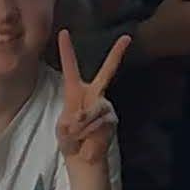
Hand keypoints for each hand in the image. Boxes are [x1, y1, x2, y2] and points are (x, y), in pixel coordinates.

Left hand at [56, 30, 130, 161]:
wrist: (82, 157)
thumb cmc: (69, 139)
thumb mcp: (63, 127)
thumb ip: (71, 118)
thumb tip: (83, 115)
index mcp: (74, 91)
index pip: (70, 66)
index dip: (67, 50)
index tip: (64, 32)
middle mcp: (93, 94)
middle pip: (107, 71)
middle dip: (117, 54)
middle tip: (127, 38)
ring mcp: (105, 105)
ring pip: (96, 106)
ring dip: (83, 123)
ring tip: (77, 134)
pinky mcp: (112, 117)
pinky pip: (101, 119)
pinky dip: (91, 129)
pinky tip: (89, 136)